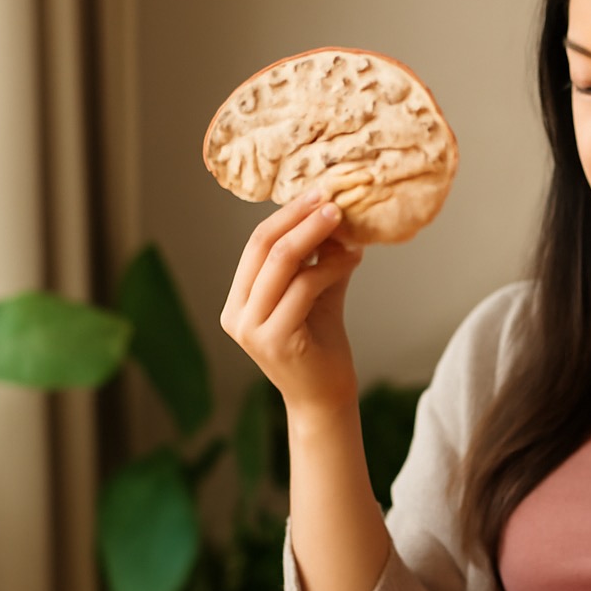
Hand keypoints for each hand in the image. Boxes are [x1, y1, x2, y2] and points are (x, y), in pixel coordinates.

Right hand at [221, 189, 364, 413]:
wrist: (326, 397)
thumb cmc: (320, 346)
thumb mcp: (316, 294)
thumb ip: (318, 259)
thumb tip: (334, 214)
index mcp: (238, 301)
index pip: (256, 245)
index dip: (286, 215)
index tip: (317, 193)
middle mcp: (237, 314)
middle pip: (264, 248)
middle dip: (299, 218)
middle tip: (331, 199)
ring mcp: (252, 329)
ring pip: (283, 263)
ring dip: (318, 236)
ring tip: (345, 222)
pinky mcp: (276, 340)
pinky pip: (304, 288)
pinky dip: (330, 266)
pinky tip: (352, 258)